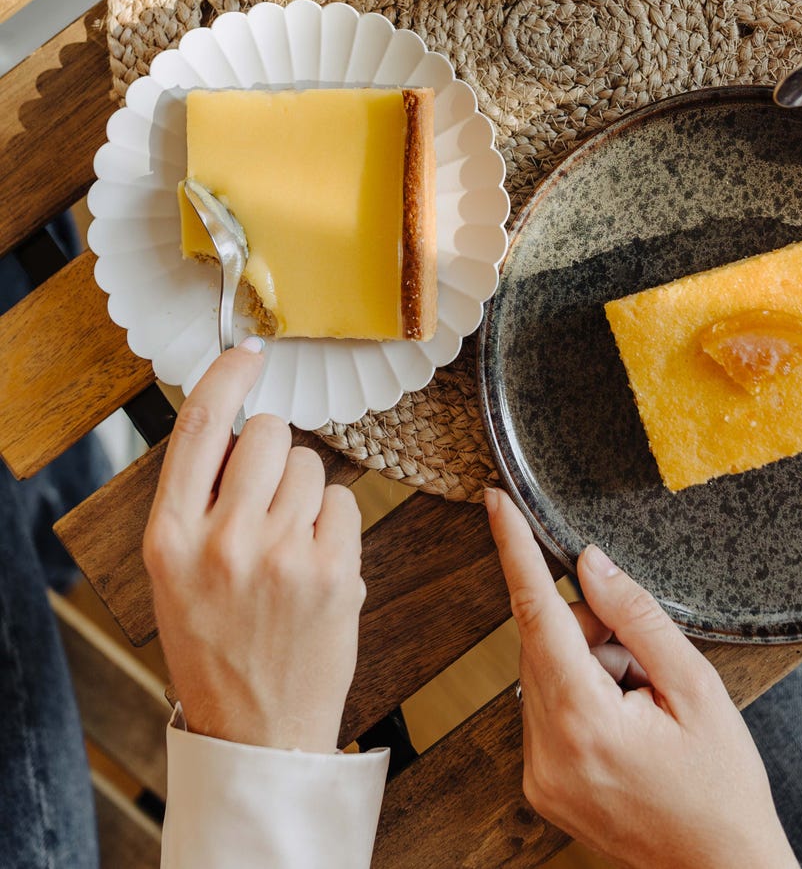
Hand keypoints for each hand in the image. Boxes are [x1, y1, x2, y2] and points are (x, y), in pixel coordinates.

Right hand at [143, 341, 363, 753]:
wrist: (258, 732)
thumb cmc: (216, 645)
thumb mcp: (174, 573)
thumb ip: (198, 499)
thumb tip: (241, 422)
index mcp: (170, 538)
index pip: (202, 426)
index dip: (228, 375)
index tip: (248, 354)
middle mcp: (223, 540)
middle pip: (269, 434)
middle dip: (275, 454)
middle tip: (267, 503)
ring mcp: (282, 555)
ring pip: (313, 465)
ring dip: (306, 492)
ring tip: (289, 546)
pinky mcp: (334, 571)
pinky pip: (346, 502)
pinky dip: (336, 524)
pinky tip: (316, 564)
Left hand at [485, 488, 797, 868]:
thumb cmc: (722, 789)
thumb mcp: (698, 688)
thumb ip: (638, 617)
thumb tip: (591, 564)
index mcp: (584, 723)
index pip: (537, 613)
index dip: (515, 550)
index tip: (494, 502)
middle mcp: (547, 751)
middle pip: (545, 641)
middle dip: (591, 628)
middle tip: (645, 658)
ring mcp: (539, 774)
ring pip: (546, 672)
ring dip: (590, 665)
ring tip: (646, 704)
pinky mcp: (542, 786)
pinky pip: (547, 709)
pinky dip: (582, 695)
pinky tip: (628, 722)